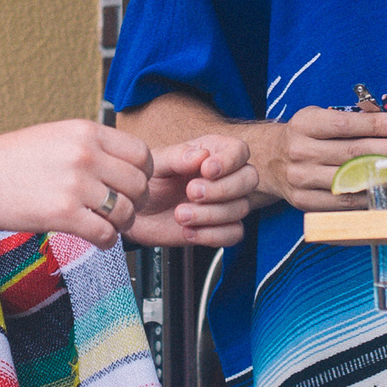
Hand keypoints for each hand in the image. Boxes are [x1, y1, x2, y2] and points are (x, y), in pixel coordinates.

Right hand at [0, 120, 152, 248]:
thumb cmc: (8, 159)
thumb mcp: (56, 136)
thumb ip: (89, 147)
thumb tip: (119, 165)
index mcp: (86, 131)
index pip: (141, 153)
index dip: (144, 174)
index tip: (135, 185)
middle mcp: (85, 154)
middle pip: (138, 184)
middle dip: (136, 202)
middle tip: (124, 211)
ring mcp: (75, 184)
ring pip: (126, 211)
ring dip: (122, 224)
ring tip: (109, 227)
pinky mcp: (62, 214)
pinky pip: (105, 233)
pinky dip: (106, 241)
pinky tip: (96, 240)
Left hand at [128, 134, 259, 246]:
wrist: (138, 214)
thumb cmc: (149, 183)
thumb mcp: (156, 164)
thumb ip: (177, 156)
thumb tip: (200, 155)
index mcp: (213, 152)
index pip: (239, 151)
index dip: (228, 161)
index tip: (206, 170)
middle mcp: (224, 176)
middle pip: (249, 179)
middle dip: (222, 189)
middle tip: (192, 192)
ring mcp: (225, 203)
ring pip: (241, 208)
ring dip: (210, 214)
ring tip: (180, 214)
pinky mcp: (221, 228)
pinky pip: (234, 233)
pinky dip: (212, 235)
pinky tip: (189, 231)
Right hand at [266, 106, 386, 212]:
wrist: (268, 160)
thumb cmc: (305, 136)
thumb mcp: (319, 117)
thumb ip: (351, 119)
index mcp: (304, 125)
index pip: (344, 125)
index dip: (374, 125)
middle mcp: (300, 152)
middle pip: (352, 153)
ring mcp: (301, 179)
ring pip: (350, 180)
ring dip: (384, 176)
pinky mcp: (305, 201)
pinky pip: (343, 202)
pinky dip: (368, 196)